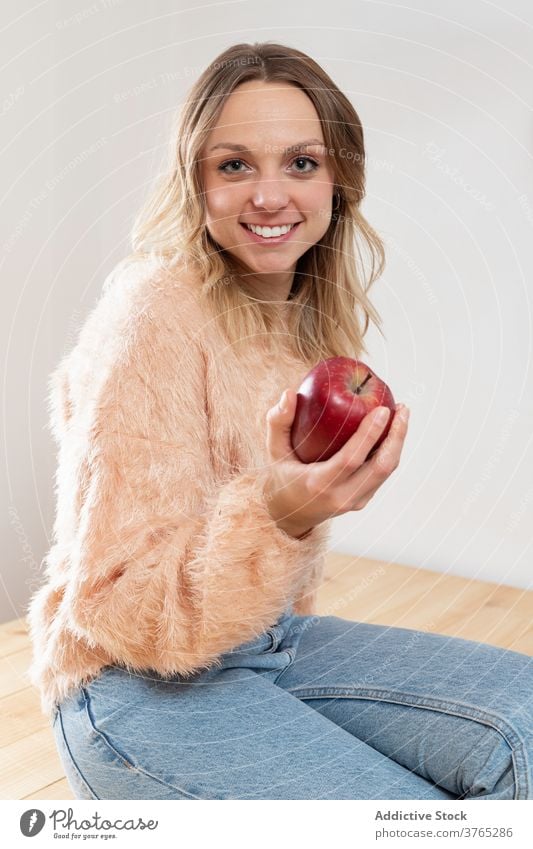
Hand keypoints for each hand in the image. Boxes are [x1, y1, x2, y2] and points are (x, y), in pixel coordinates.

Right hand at [264, 388, 409, 537]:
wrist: (288, 515)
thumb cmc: (281, 476)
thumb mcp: (274, 450)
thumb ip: (278, 421)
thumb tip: (288, 393)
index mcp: (319, 484)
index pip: (351, 459)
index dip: (370, 434)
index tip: (383, 409)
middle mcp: (341, 497)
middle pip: (380, 467)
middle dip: (397, 436)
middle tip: (402, 408)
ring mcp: (355, 502)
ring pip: (386, 471)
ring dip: (398, 442)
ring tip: (402, 415)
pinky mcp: (362, 501)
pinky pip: (382, 474)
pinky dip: (390, 451)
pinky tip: (392, 430)